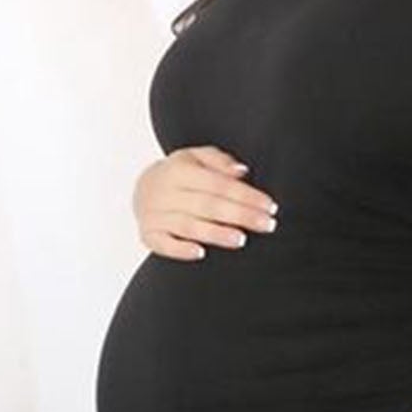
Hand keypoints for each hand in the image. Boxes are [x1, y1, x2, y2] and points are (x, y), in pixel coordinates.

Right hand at [133, 145, 277, 259]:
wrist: (142, 189)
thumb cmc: (180, 174)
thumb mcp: (196, 158)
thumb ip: (219, 161)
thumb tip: (241, 172)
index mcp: (178, 170)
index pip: (218, 184)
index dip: (245, 195)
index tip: (269, 206)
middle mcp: (164, 192)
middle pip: (208, 205)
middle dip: (240, 215)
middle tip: (267, 225)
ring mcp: (153, 215)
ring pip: (188, 226)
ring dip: (216, 234)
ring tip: (241, 240)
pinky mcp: (148, 235)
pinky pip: (163, 245)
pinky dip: (181, 250)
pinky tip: (201, 253)